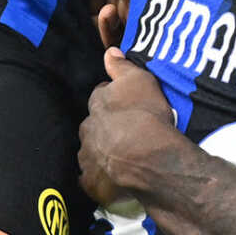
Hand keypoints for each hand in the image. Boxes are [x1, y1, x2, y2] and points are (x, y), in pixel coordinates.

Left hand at [79, 49, 184, 207]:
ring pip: (91, 151)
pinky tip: (110, 179)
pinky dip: (99, 178)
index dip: (113, 99)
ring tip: (120, 156)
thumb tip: (109, 52)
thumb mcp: (140, 80)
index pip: (100, 96)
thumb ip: (122, 66)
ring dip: (101, 151)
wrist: (148, 158)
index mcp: (97, 104)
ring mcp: (87, 157)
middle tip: (124, 132)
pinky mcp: (91, 183)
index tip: (125, 104)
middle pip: (93, 125)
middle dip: (104, 127)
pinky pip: (92, 179)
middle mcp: (87, 129)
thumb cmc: (146, 115)